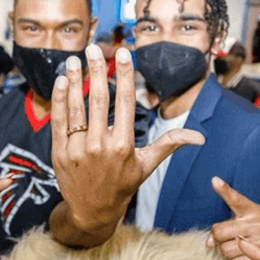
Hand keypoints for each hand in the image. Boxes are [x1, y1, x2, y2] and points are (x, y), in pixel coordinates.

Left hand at [51, 45, 203, 234]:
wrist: (91, 211)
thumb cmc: (122, 185)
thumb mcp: (147, 165)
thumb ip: (169, 144)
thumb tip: (200, 138)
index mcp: (124, 146)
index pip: (125, 102)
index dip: (124, 75)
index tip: (123, 54)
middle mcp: (100, 146)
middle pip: (100, 99)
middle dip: (97, 70)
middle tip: (94, 48)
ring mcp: (77, 149)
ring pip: (77, 107)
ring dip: (76, 80)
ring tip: (74, 58)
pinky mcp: (59, 152)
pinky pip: (59, 121)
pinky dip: (60, 99)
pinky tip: (62, 80)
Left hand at [208, 176, 259, 259]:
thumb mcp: (251, 220)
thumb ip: (228, 226)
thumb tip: (208, 243)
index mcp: (253, 211)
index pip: (236, 200)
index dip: (224, 190)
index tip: (215, 181)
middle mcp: (256, 224)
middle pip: (219, 233)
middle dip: (218, 239)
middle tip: (226, 240)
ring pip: (225, 251)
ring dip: (226, 253)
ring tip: (237, 248)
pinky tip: (244, 257)